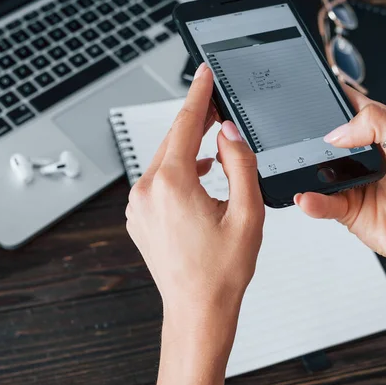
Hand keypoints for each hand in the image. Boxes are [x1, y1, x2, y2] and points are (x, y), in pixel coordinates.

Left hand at [125, 63, 264, 315]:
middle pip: (173, 140)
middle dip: (196, 120)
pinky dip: (178, 170)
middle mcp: (147, 191)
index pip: (186, 124)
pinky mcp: (139, 218)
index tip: (204, 74)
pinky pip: (158, 181)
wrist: (197, 310)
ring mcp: (138, 206)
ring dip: (189, 148)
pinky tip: (199, 175)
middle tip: (217, 105)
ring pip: (165, 160)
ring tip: (215, 143)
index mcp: (173, 185)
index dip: (199, 94)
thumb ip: (240, 164)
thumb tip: (230, 134)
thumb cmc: (221, 272)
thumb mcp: (247, 213)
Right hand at [295, 87, 385, 276]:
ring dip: (307, 171)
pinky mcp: (347, 210)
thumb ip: (377, 122)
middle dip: (314, 138)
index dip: (334, 100)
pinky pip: (321, 202)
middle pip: (329, 139)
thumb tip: (337, 132)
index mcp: (384, 132)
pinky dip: (311, 200)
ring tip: (300, 169)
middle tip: (306, 140)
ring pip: (320, 171)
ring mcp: (354, 183)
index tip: (316, 97)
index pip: (352, 107)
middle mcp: (366, 156)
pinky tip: (308, 198)